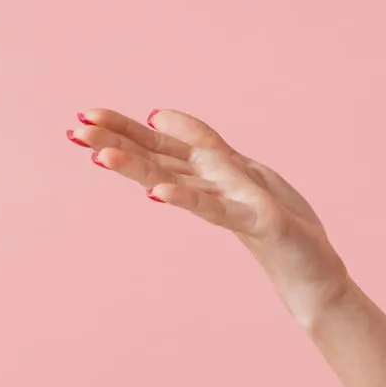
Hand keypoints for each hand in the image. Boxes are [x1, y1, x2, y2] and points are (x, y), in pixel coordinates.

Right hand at [67, 107, 352, 323]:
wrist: (312, 272)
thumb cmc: (278, 220)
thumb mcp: (242, 169)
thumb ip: (201, 144)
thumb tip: (159, 115)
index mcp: (206, 174)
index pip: (158, 146)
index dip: (124, 130)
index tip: (83, 115)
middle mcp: (210, 189)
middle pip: (157, 161)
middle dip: (116, 145)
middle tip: (73, 132)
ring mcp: (230, 205)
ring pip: (176, 181)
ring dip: (138, 169)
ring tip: (100, 157)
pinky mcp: (256, 221)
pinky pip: (216, 208)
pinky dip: (187, 198)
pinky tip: (157, 193)